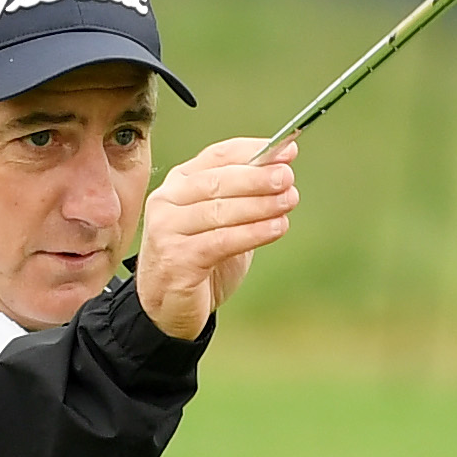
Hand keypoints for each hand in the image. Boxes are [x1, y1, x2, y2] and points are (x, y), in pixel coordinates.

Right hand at [134, 133, 296, 337]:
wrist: (169, 307)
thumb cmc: (201, 259)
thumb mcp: (224, 222)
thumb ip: (245, 196)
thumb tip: (283, 166)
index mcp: (180, 183)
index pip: (217, 156)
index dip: (253, 150)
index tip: (286, 149)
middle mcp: (167, 201)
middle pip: (217, 181)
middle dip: (257, 177)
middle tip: (287, 177)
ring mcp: (167, 230)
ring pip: (219, 210)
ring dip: (260, 204)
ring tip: (289, 201)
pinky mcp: (176, 259)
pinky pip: (220, 241)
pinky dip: (253, 233)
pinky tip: (278, 227)